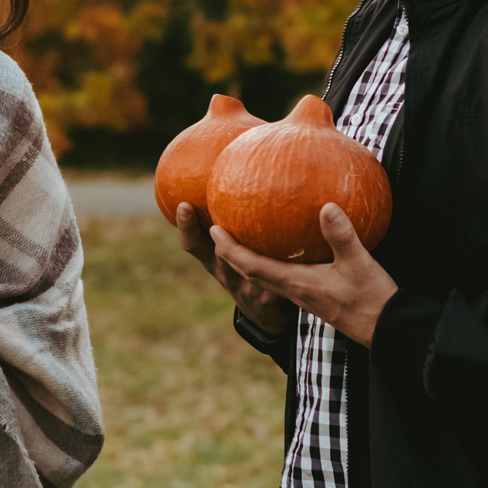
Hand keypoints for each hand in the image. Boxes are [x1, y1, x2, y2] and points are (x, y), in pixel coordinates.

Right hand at [176, 201, 293, 337]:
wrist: (270, 318)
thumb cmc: (253, 274)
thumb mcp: (242, 252)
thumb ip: (241, 224)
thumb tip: (239, 169)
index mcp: (216, 262)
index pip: (195, 245)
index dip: (186, 226)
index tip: (182, 204)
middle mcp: (227, 274)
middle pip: (214, 254)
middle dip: (204, 233)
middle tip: (193, 208)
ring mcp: (247, 287)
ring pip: (245, 266)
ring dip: (246, 249)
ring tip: (253, 231)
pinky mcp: (270, 297)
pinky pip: (278, 276)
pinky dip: (286, 264)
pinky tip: (304, 247)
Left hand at [210, 202, 397, 347]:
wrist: (386, 330)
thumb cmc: (372, 299)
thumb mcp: (359, 263)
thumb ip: (341, 235)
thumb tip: (326, 206)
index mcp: (296, 284)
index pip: (251, 267)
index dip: (230, 249)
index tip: (214, 230)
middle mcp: (293, 290)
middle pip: (250, 272)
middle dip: (230, 252)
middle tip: (217, 228)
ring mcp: (301, 294)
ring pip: (263, 275)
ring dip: (246, 258)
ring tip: (240, 234)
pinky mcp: (312, 295)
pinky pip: (280, 276)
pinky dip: (269, 261)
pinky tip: (279, 246)